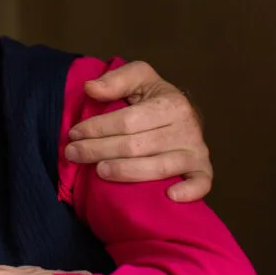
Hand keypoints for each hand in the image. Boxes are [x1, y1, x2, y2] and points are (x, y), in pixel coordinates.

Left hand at [64, 60, 211, 201]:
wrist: (181, 114)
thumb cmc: (153, 98)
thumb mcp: (137, 78)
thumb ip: (115, 80)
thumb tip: (91, 88)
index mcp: (171, 103)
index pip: (127, 120)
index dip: (97, 128)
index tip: (73, 134)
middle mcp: (187, 128)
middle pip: (136, 146)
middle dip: (99, 150)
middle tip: (72, 154)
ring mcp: (196, 151)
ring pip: (158, 167)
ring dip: (125, 172)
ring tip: (98, 171)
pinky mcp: (202, 170)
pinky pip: (201, 184)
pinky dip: (188, 192)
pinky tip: (169, 197)